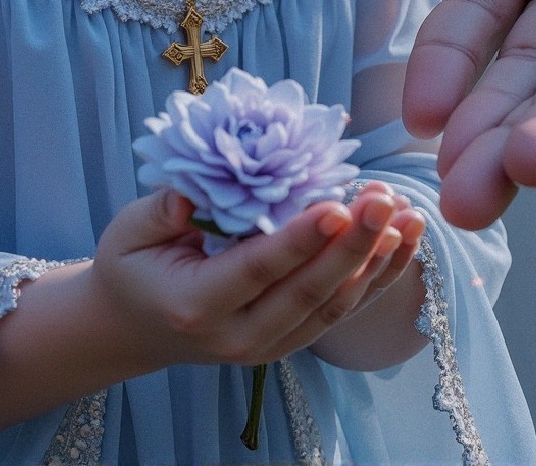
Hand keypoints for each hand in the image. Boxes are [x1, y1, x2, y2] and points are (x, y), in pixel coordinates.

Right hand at [92, 183, 418, 370]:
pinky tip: (402, 240)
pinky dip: (376, 277)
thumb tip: (195, 189)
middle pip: (307, 293)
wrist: (133, 326)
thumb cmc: (131, 267)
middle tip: (384, 201)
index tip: (339, 205)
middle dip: (353, 246)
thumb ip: (161, 210)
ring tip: (408, 216)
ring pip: (333, 307)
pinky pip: (339, 311)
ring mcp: (267, 347)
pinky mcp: (289, 342)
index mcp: (194, 305)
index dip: (301, 240)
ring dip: (377, 261)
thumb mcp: (127, 231)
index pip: (258, 270)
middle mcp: (237, 336)